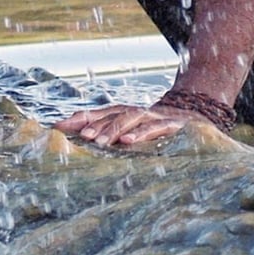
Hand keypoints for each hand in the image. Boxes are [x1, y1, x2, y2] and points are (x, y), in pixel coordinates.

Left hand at [53, 102, 196, 146]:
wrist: (195, 119)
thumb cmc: (156, 130)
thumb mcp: (133, 134)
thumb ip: (109, 135)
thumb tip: (78, 140)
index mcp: (124, 114)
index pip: (98, 113)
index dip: (79, 118)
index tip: (58, 127)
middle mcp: (136, 112)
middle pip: (112, 114)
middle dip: (97, 125)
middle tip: (83, 138)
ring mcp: (153, 117)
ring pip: (131, 117)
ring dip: (114, 128)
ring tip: (101, 142)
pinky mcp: (172, 125)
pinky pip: (156, 128)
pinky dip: (142, 133)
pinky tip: (129, 141)